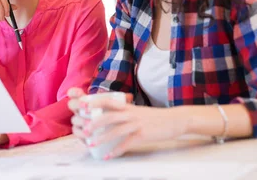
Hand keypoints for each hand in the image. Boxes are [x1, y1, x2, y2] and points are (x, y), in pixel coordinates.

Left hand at [68, 89, 186, 158]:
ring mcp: (137, 124)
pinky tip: (109, 155)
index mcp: (128, 106)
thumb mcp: (138, 111)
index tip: (82, 106)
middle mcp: (130, 113)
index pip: (108, 100)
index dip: (94, 102)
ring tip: (92, 143)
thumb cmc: (155, 117)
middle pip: (108, 115)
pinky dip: (117, 150)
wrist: (175, 120)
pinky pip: (127, 143)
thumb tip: (108, 117)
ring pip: (116, 129)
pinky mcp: (143, 134)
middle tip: (83, 130)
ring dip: (102, 137)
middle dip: (94, 123)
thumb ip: (124, 112)